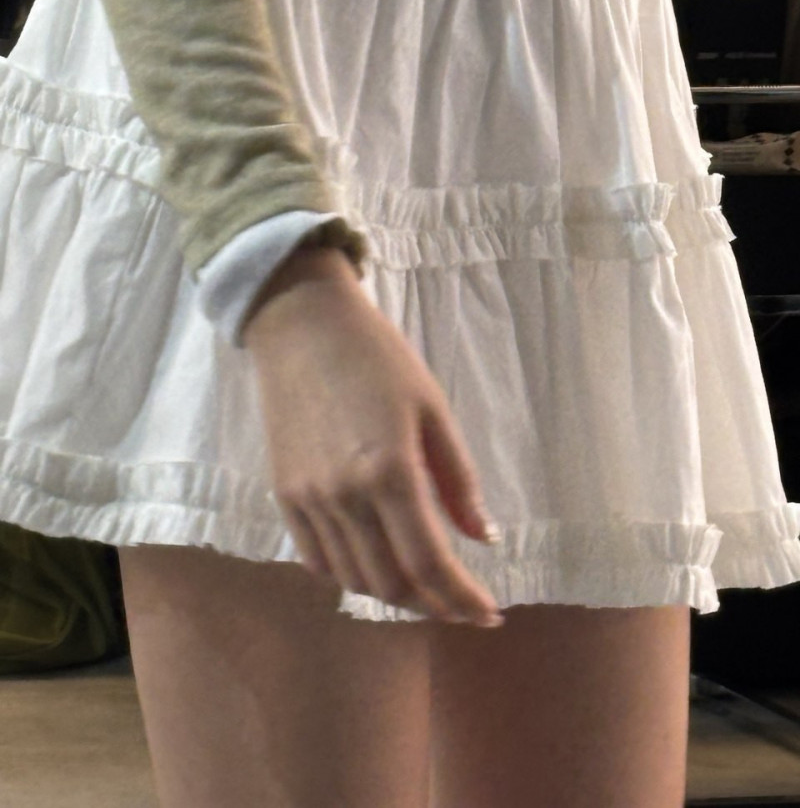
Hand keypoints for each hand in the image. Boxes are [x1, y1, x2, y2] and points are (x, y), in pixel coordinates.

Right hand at [242, 250, 504, 627]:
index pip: (431, 563)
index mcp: (391, 472)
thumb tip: (484, 538)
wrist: (302, 326)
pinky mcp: (283, 495)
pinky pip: (316, 560)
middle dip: (434, 604)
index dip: (463, 598)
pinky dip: (350, 575)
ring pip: (354, 579)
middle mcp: (345, 498)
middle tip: (461, 602)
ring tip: (424, 588)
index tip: (490, 614)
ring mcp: (308, 500)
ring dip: (394, 595)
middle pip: (392, 583)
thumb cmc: (379, 358)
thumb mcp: (432, 408)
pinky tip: (374, 565)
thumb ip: (458, 479)